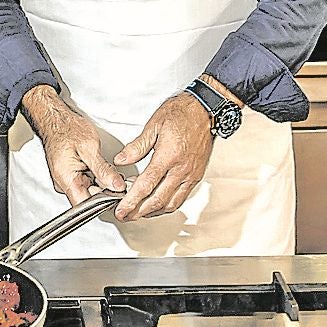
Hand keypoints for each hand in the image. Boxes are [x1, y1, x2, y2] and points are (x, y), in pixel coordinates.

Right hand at [23, 86, 126, 205]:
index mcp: (66, 179)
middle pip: (89, 199)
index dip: (103, 203)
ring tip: (107, 169)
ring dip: (101, 183)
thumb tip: (117, 186)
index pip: (85, 205)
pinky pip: (86, 183)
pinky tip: (101, 168)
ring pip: (89, 191)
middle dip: (105, 191)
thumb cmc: (67, 129)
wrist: (56, 119)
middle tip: (116, 177)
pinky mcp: (70, 176)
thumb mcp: (89, 147)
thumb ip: (103, 170)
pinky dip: (96, 178)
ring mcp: (66, 180)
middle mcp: (64, 183)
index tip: (117, 194)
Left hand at [112, 93, 212, 220]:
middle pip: (158, 200)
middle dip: (139, 212)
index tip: (121, 209)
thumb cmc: (181, 113)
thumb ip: (137, 146)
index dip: (131, 201)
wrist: (206, 110)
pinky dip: (167, 206)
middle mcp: (181, 169)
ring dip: (153, 212)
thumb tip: (121, 160)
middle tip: (125, 216)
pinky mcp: (196, 176)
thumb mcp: (154, 125)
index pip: (146, 185)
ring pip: (171, 203)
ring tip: (138, 213)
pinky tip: (157, 205)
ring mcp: (191, 175)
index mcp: (168, 156)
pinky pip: (181, 198)